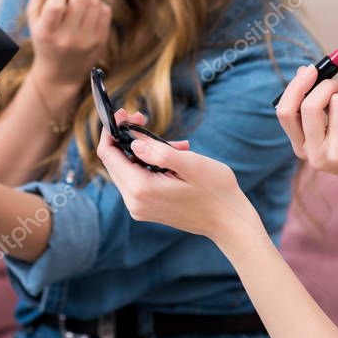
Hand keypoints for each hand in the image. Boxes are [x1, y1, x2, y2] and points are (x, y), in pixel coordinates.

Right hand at [26, 0, 111, 85]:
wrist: (60, 72)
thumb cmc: (45, 37)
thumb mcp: (34, 15)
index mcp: (46, 32)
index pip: (56, 3)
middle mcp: (67, 38)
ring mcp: (87, 41)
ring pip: (95, 2)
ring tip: (80, 2)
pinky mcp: (101, 41)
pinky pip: (105, 10)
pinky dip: (98, 4)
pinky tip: (89, 12)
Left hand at [96, 110, 265, 251]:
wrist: (229, 223)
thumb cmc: (216, 192)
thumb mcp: (191, 164)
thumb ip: (159, 152)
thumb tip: (133, 142)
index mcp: (141, 189)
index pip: (108, 155)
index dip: (111, 130)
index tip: (125, 114)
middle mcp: (134, 202)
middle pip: (114, 162)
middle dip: (127, 138)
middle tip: (145, 119)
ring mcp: (140, 208)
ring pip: (127, 169)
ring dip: (143, 151)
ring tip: (177, 146)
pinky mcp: (147, 209)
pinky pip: (138, 180)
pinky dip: (150, 164)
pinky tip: (174, 159)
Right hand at [275, 65, 337, 201]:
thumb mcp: (336, 128)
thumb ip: (320, 106)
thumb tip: (303, 71)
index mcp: (304, 148)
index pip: (285, 113)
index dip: (295, 86)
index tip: (311, 70)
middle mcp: (316, 154)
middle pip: (309, 105)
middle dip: (329, 84)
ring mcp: (337, 152)